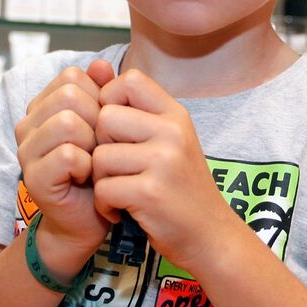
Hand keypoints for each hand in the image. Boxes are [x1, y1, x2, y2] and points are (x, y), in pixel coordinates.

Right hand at [15, 60, 114, 259]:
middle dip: (97, 119)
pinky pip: (68, 155)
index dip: (99, 97)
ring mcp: (26, 150)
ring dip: (92, 143)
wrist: (89, 218)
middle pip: (69, 95)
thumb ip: (103, 92)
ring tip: (94, 161)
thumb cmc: (99, 169)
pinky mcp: (33, 177)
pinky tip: (87, 177)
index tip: (103, 125)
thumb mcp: (106, 125)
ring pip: (67, 122)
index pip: (73, 76)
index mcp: (43, 106)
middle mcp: (27, 124)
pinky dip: (87, 166)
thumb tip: (101, 64)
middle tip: (101, 146)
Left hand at [92, 69, 235, 272]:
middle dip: (100, 145)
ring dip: (100, 180)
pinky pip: (104, 188)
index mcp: (176, 115)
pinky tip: (121, 210)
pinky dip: (105, 205)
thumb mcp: (169, 141)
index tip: (115, 132)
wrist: (210, 236)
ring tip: (120, 192)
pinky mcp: (151, 192)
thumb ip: (137, 111)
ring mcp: (164, 161)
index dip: (109, 100)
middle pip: (106, 117)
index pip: (129, 80)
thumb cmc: (181, 188)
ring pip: (100, 156)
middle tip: (116, 168)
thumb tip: (95, 70)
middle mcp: (172, 132)